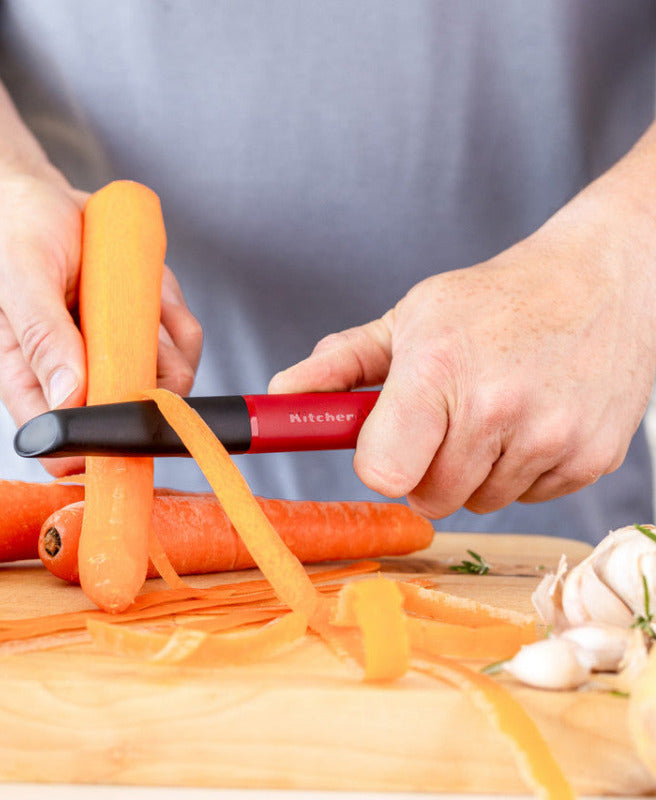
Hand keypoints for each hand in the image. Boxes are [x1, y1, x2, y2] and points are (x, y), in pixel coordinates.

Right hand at [0, 175, 202, 475]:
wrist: (36, 197)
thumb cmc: (12, 234)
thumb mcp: (17, 276)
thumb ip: (41, 337)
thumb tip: (70, 399)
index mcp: (28, 378)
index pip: (62, 444)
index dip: (99, 445)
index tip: (125, 413)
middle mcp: (75, 376)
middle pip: (131, 416)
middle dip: (148, 377)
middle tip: (130, 325)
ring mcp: (114, 355)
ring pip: (168, 379)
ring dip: (164, 339)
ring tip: (132, 294)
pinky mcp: (143, 331)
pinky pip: (182, 340)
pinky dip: (174, 313)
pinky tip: (147, 285)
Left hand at [270, 204, 655, 517]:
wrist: (599, 278)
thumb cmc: (494, 300)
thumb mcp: (410, 319)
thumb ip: (339, 365)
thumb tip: (279, 395)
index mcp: (438, 369)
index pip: (383, 471)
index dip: (379, 463)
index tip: (387, 444)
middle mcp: (497, 407)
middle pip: (430, 496)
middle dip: (427, 467)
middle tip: (447, 420)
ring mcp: (551, 437)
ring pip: (479, 502)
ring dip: (476, 471)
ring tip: (495, 412)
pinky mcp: (592, 458)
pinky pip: (529, 499)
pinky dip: (522, 471)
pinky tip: (533, 421)